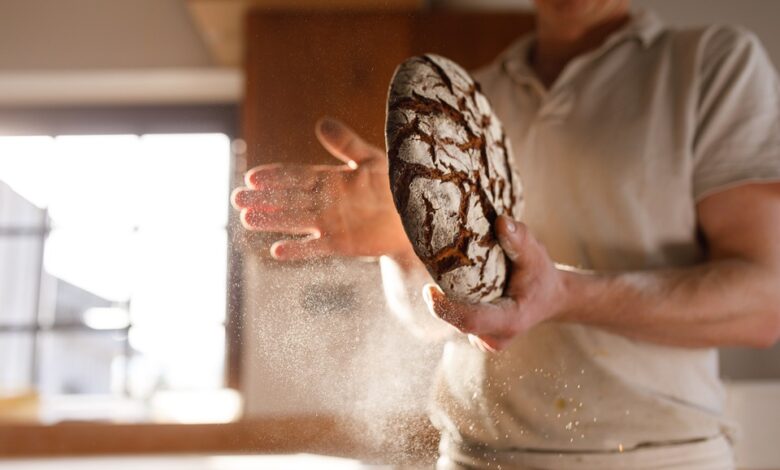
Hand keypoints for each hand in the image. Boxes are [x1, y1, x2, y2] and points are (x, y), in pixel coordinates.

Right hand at [231, 117, 412, 260]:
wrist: (417, 216)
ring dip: (272, 220)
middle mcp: (325, 202)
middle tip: (237, 198)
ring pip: (295, 221)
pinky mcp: (341, 243)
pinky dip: (297, 250)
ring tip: (246, 218)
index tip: (252, 176)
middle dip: (263, 198)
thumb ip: (346, 144)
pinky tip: (277, 251)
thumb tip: (320, 123)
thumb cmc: (397, 184)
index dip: (275, 176)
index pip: (296, 176)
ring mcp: (331, 223)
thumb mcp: (371, 159)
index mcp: (330, 179)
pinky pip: (315, 247)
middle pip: (288, 199)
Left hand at [422, 215, 569, 351]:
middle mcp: (495, 337)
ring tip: (444, 273)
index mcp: (510, 320)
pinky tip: (455, 285)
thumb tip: (501, 221)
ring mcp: (486, 341)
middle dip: (441, 299)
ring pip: (455, 321)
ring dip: (446, 299)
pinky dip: (451, 303)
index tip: (428, 289)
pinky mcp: (478, 336)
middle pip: (457, 320)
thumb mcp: (536, 255)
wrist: (550, 298)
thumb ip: (520, 239)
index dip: (446, 309)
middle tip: (433, 268)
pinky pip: (457, 321)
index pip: (471, 320)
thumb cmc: (541, 276)